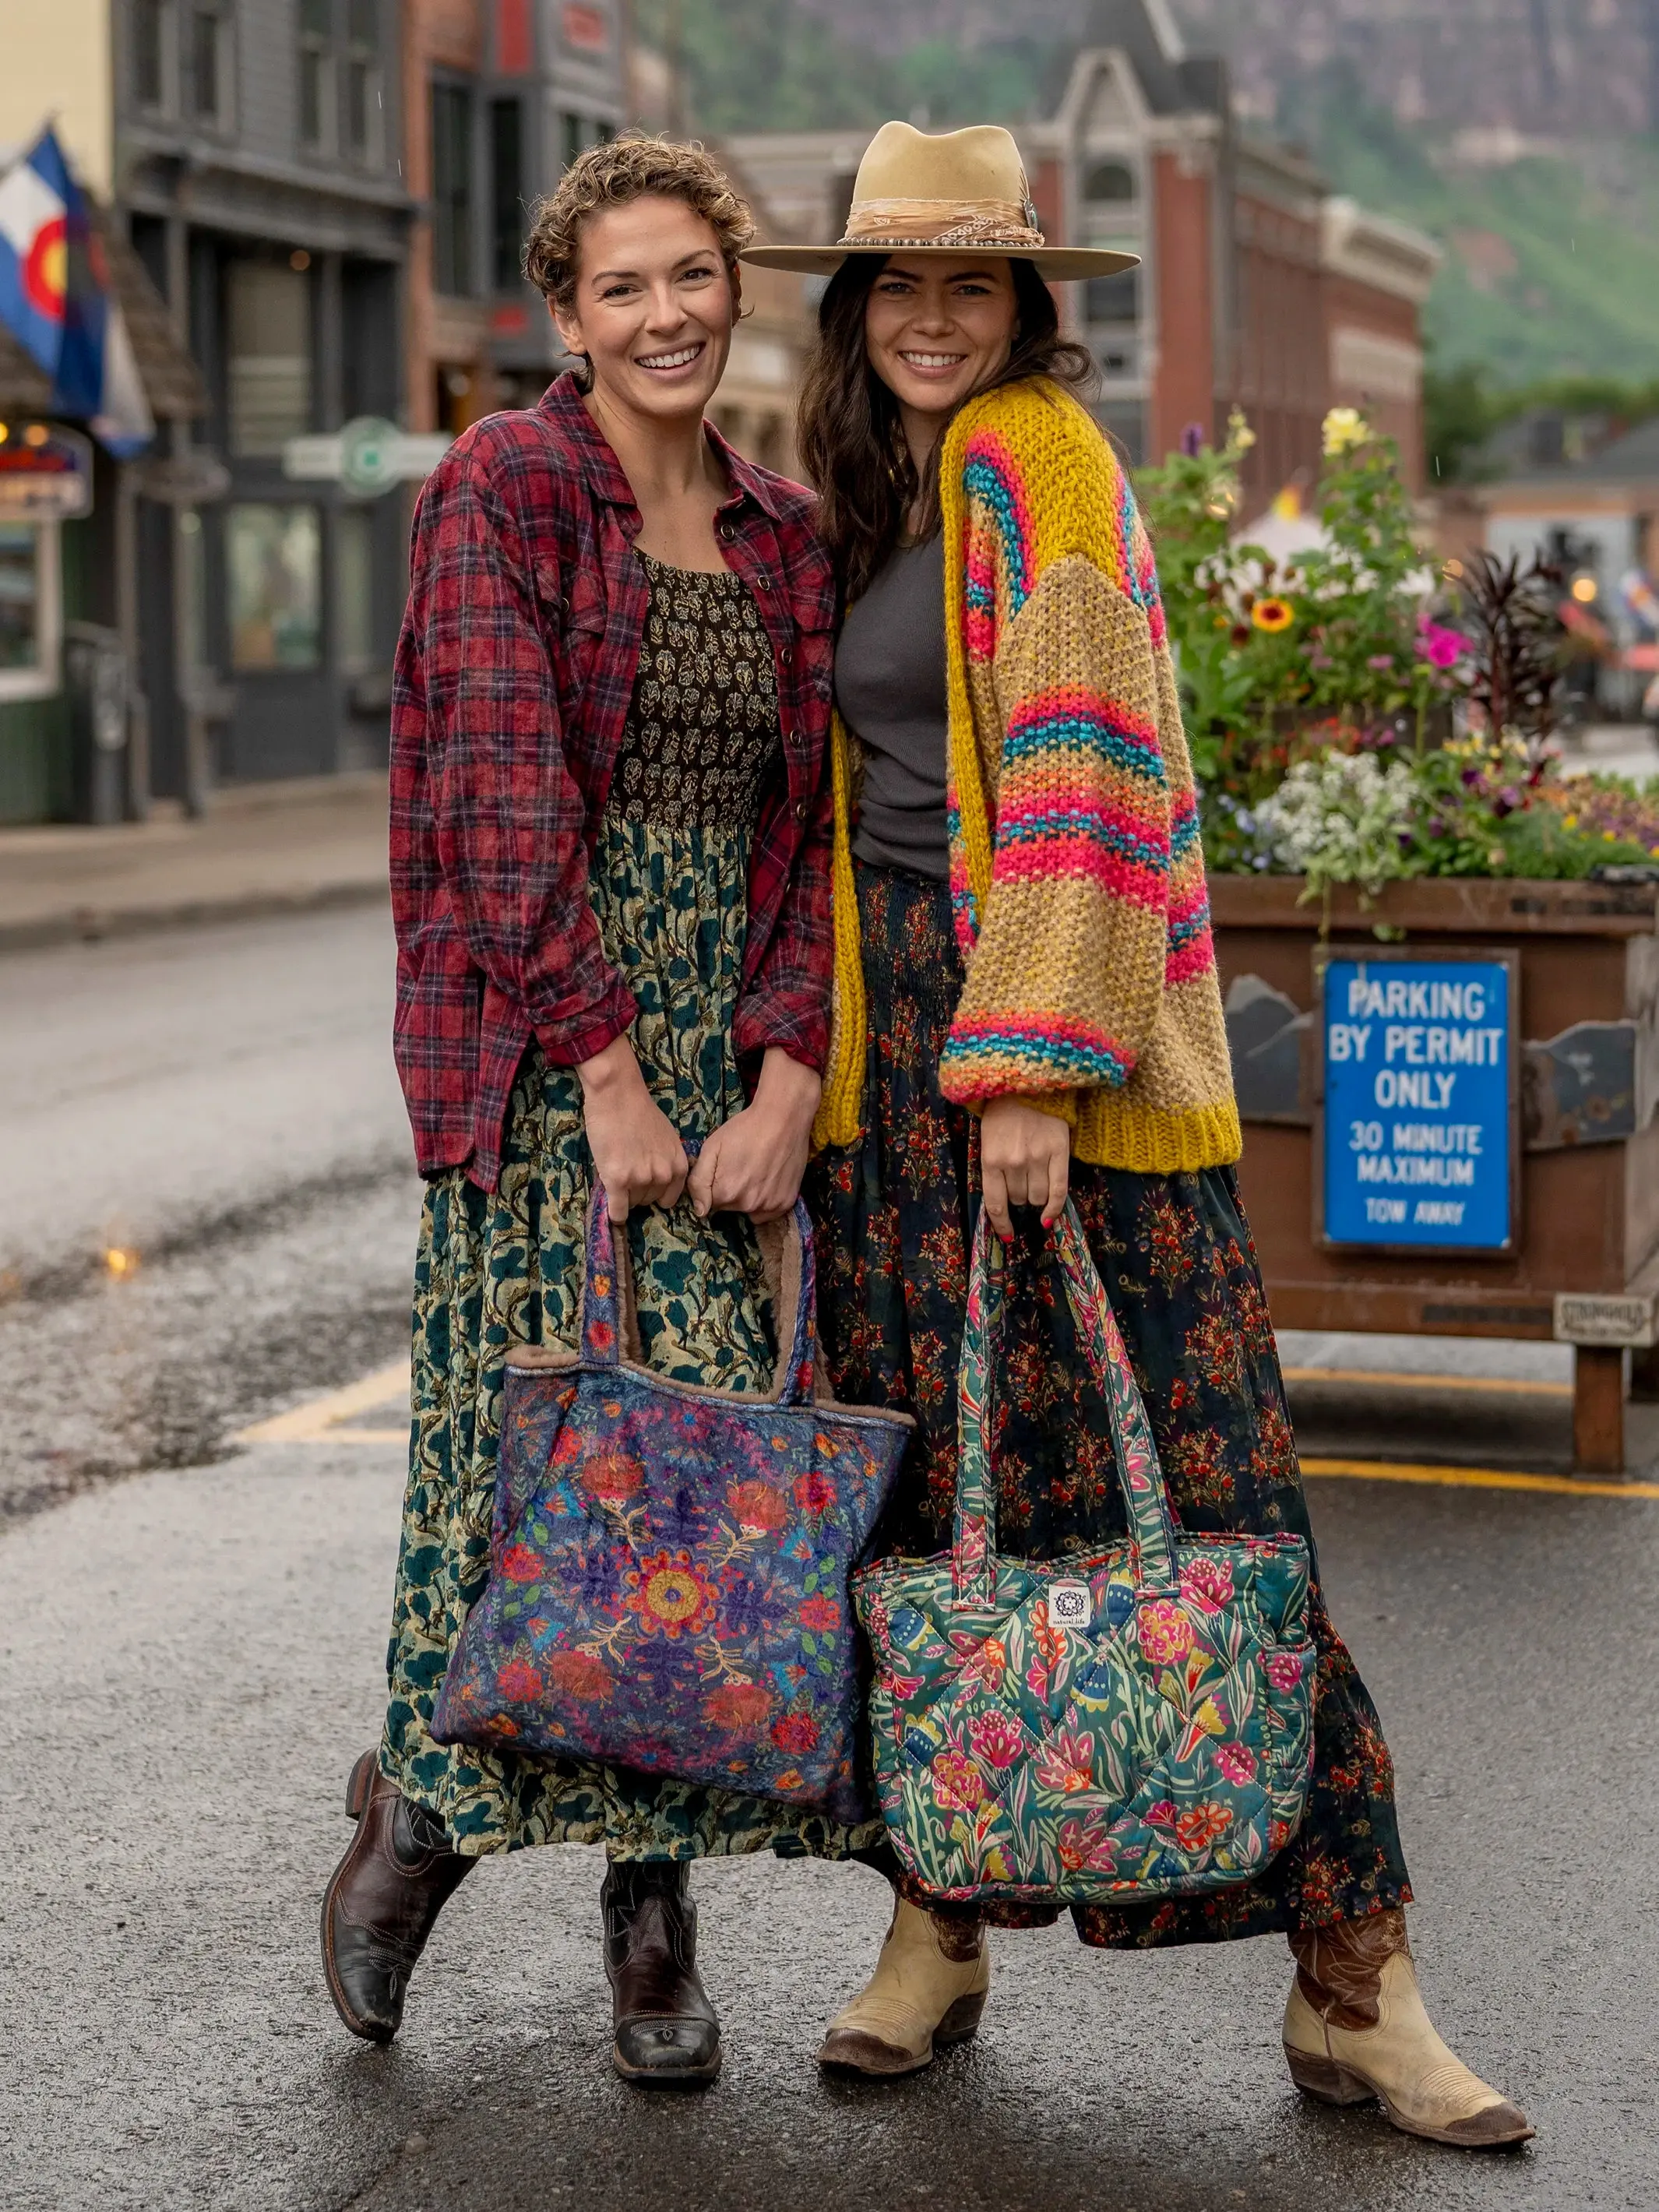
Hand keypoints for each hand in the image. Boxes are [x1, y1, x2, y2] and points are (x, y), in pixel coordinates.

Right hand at [577, 1034, 687, 1223]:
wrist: (618, 1096)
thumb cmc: (641, 1113)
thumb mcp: (667, 1139)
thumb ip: (666, 1162)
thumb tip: (658, 1182)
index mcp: (678, 1166)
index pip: (668, 1198)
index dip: (654, 1193)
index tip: (644, 1187)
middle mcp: (663, 1175)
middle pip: (648, 1201)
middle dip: (637, 1192)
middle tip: (625, 1173)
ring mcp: (640, 1179)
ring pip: (632, 1204)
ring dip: (623, 1196)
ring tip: (615, 1173)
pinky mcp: (618, 1179)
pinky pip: (617, 1210)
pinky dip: (614, 1213)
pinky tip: (612, 1211)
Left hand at [687, 1048, 821, 1223]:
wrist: (783, 1118)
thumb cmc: (744, 1129)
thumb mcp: (711, 1148)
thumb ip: (699, 1182)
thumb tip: (700, 1212)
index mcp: (726, 1193)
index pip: (710, 1203)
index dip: (715, 1186)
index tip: (724, 1169)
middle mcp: (748, 1205)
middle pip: (731, 1208)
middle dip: (731, 1191)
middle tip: (741, 1166)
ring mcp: (769, 1206)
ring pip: (750, 1210)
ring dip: (749, 1198)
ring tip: (756, 1172)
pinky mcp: (786, 1203)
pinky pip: (769, 1212)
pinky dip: (766, 1201)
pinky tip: (768, 1181)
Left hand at [980, 1096, 1070, 1241]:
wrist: (1028, 1082)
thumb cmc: (1003, 1111)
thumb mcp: (987, 1138)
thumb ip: (993, 1168)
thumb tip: (1005, 1204)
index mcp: (990, 1159)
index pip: (995, 1203)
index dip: (1001, 1224)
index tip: (1007, 1234)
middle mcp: (1014, 1162)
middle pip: (1019, 1199)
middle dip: (1019, 1197)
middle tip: (1020, 1180)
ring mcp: (1038, 1158)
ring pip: (1038, 1198)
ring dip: (1036, 1197)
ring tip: (1035, 1180)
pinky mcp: (1060, 1152)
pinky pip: (1059, 1190)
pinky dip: (1055, 1208)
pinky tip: (1050, 1217)